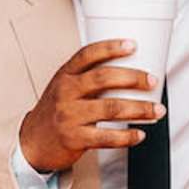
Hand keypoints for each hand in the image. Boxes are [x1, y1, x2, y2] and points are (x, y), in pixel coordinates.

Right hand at [18, 39, 157, 174]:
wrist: (32, 143)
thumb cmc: (54, 113)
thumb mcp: (64, 89)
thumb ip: (87, 79)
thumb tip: (129, 74)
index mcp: (65, 76)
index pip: (88, 54)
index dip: (111, 48)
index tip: (132, 45)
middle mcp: (65, 92)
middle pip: (103, 78)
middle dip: (133, 78)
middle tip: (152, 81)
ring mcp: (69, 115)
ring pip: (110, 108)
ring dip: (139, 109)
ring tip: (156, 110)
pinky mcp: (74, 138)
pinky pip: (106, 137)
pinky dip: (127, 136)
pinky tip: (139, 134)